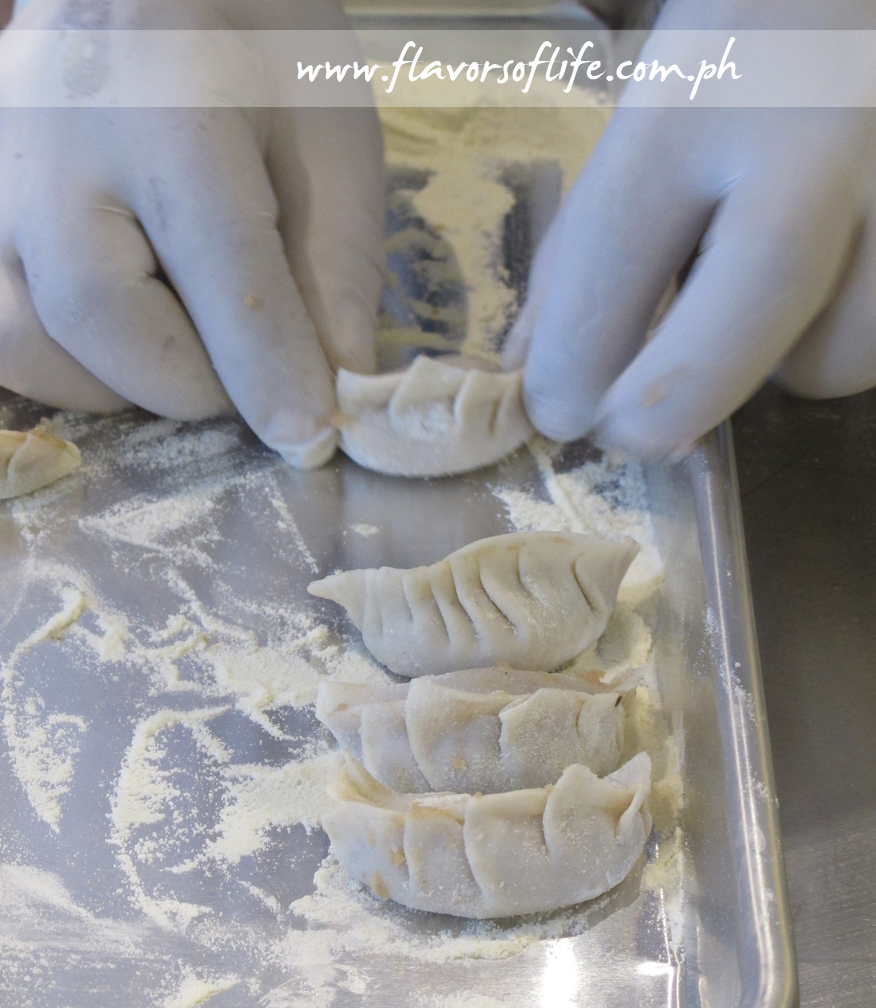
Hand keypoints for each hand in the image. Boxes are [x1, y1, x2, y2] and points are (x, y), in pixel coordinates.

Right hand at [0, 0, 384, 467]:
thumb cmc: (256, 49)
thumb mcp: (327, 134)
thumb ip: (336, 259)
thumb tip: (338, 380)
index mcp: (171, 108)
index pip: (224, 270)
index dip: (270, 370)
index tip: (308, 436)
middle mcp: (55, 146)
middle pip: (102, 318)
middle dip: (194, 383)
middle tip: (248, 375)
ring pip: (28, 341)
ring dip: (122, 385)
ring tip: (182, 346)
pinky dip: (64, 369)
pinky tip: (124, 342)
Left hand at [505, 0, 875, 460]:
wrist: (837, 3)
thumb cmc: (729, 63)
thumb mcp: (638, 138)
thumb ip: (580, 263)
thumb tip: (540, 383)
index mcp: (691, 106)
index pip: (612, 255)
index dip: (571, 365)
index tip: (557, 412)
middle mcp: (811, 133)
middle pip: (751, 298)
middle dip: (674, 397)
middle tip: (631, 434)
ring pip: (841, 348)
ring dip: (778, 367)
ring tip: (755, 311)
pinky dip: (837, 341)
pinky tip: (814, 291)